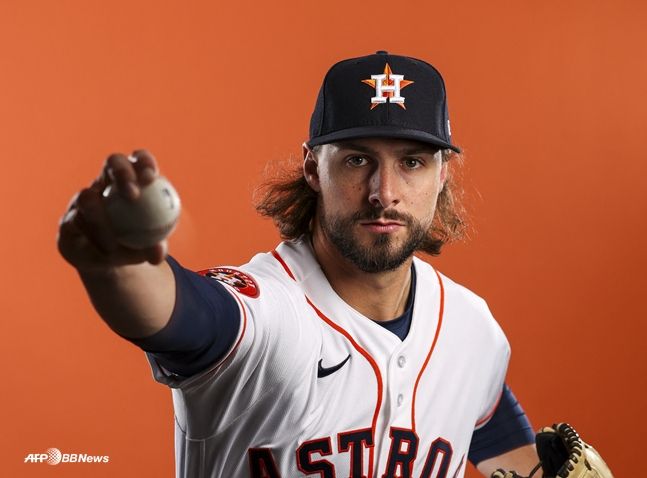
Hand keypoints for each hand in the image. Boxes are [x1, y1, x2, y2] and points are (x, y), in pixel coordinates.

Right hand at [57, 150, 167, 271]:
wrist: (107, 263)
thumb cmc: (135, 247)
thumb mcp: (150, 248)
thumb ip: (155, 248)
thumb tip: (158, 253)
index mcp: (132, 182)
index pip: (138, 160)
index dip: (144, 162)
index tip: (151, 176)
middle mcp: (106, 184)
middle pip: (112, 162)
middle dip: (122, 172)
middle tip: (133, 195)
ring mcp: (83, 200)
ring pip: (87, 197)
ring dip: (101, 218)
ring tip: (114, 243)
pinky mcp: (67, 221)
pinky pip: (75, 223)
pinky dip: (93, 237)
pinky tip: (105, 250)